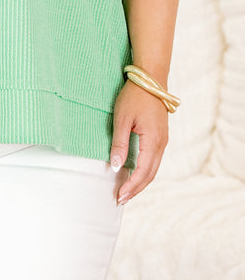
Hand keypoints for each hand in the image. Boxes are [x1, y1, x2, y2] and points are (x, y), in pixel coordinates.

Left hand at [110, 79, 168, 204]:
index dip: (131, 186)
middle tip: (121, 200)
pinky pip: (154, 160)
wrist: (150, 79)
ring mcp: (163, 140)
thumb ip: (120, 144)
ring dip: (141, 182)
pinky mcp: (161, 136)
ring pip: (154, 168)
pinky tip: (135, 174)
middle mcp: (161, 143)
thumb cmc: (134, 97)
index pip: (143, 172)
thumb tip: (117, 167)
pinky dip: (145, 171)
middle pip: (150, 174)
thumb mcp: (122, 119)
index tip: (119, 196)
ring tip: (127, 191)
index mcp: (153, 141)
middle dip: (136, 189)